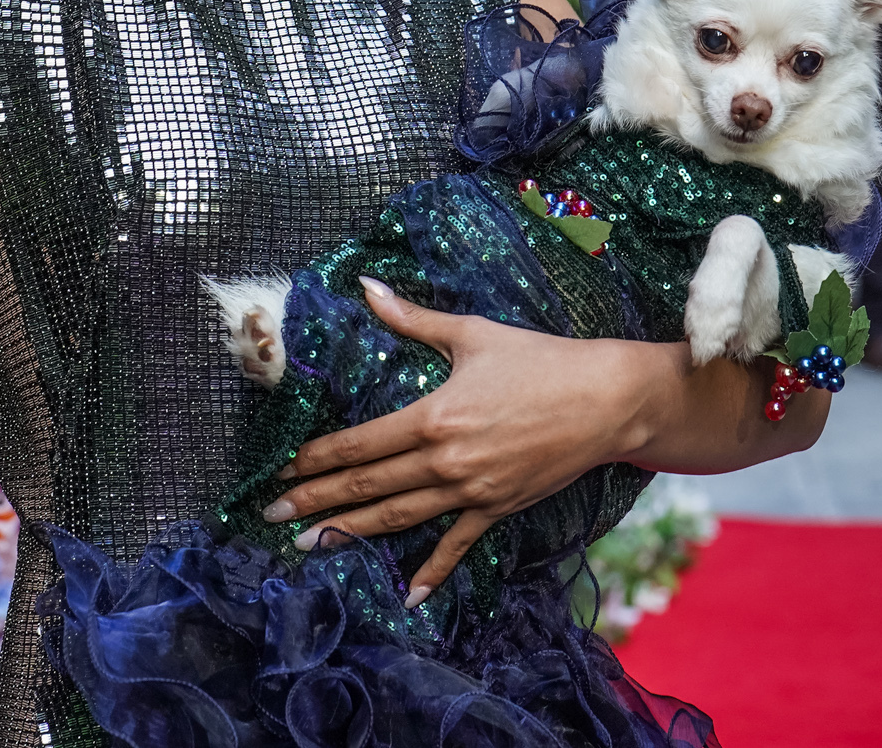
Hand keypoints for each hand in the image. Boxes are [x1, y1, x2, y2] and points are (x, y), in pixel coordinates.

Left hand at [264, 279, 656, 601]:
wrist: (607, 400)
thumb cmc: (540, 359)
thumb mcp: (471, 334)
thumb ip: (411, 319)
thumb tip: (365, 287)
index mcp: (432, 416)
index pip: (359, 444)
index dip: (318, 459)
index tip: (285, 470)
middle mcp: (446, 460)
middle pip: (368, 486)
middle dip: (317, 501)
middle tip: (273, 516)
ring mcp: (472, 491)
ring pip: (399, 518)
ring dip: (352, 532)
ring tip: (311, 544)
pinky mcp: (498, 509)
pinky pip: (457, 545)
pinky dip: (431, 570)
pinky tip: (407, 594)